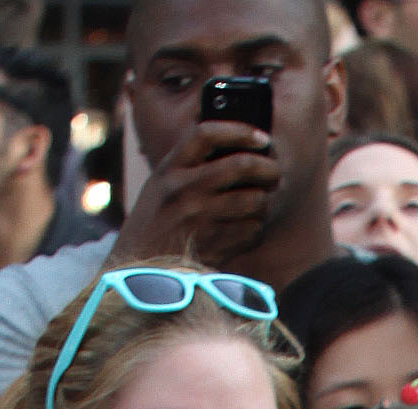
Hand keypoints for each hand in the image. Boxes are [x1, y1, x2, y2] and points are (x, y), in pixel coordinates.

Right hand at [110, 112, 280, 268]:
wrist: (144, 268)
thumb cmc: (156, 223)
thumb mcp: (160, 185)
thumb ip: (189, 165)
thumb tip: (236, 148)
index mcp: (170, 168)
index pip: (206, 134)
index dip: (239, 131)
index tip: (261, 137)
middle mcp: (184, 189)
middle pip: (240, 165)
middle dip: (267, 167)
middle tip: (274, 172)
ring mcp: (201, 218)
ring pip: (253, 199)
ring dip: (265, 200)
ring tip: (261, 201)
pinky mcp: (215, 244)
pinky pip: (252, 229)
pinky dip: (256, 227)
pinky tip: (249, 226)